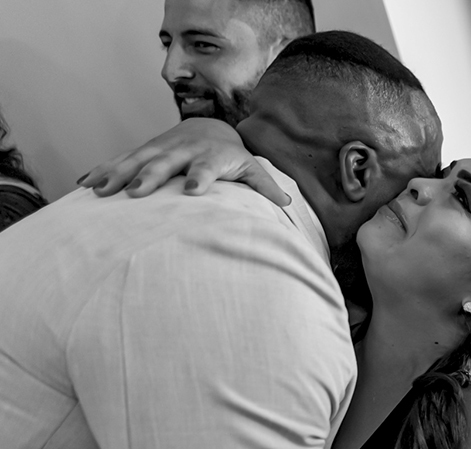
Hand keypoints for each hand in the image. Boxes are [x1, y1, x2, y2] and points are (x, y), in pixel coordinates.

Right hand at [77, 118, 290, 206]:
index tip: (193, 192)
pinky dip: (102, 170)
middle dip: (150, 176)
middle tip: (136, 193)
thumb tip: (289, 201)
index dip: (200, 178)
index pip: (205, 169)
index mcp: (209, 158)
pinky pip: (119, 161)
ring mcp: (160, 150)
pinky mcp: (143, 152)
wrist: (209, 128)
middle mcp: (182, 151)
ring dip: (117, 174)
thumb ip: (266, 185)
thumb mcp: (250, 168)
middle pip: (164, 164)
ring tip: (100, 191)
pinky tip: (85, 184)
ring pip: (135, 161)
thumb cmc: (232, 156)